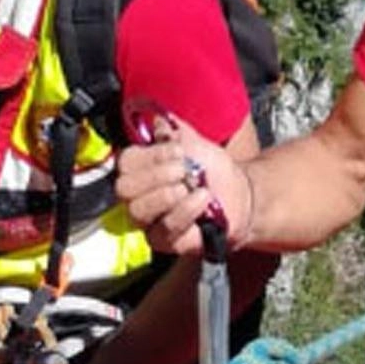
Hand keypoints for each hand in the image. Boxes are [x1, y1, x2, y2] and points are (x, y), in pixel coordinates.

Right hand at [116, 114, 251, 253]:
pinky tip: (201, 199)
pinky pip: (164, 228)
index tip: (177, 150)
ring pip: (138, 210)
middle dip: (156, 175)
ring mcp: (149, 220)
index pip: (126, 162)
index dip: (150, 155)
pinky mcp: (164, 241)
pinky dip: (185, 210)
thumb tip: (157, 122)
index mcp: (141, 169)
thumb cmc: (212, 170)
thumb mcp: (194, 143)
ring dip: (167, 194)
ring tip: (192, 185)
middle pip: (125, 188)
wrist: (239, 194)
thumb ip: (173, 131)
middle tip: (183, 169)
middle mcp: (138, 195)